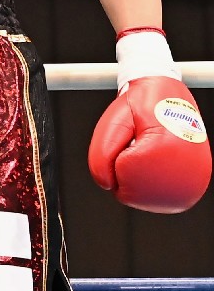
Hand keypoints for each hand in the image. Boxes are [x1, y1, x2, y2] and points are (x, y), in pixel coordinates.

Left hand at [88, 29, 210, 212]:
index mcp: (166, 156)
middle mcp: (186, 177)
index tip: (136, 131)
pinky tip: (158, 161)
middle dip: (127, 166)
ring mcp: (191, 188)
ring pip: (140, 197)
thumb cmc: (142, 103)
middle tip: (143, 139)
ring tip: (152, 148)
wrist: (169, 94)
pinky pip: (153, 197)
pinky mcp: (191, 190)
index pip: (121, 174)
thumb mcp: (114, 121)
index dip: (120, 151)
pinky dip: (148, 181)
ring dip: (138, 174)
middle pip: (129, 192)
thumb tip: (106, 184)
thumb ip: (101, 154)